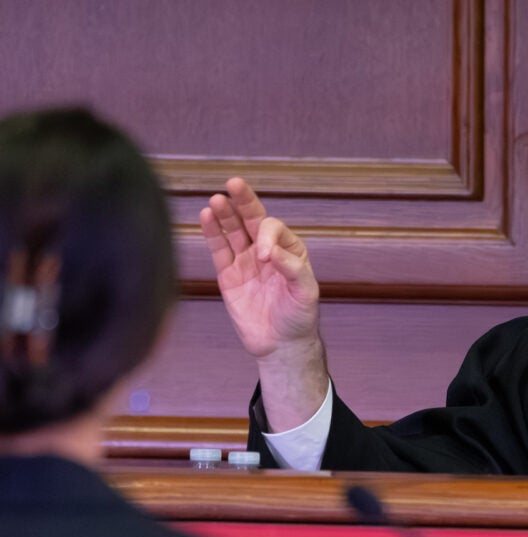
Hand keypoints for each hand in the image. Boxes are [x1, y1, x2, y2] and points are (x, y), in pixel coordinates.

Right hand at [200, 178, 319, 359]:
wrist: (281, 345)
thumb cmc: (299, 318)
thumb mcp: (305, 293)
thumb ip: (292, 269)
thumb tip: (269, 251)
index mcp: (289, 250)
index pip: (272, 228)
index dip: (266, 236)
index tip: (264, 257)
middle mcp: (266, 251)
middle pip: (251, 219)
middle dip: (243, 201)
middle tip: (234, 183)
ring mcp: (245, 261)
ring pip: (232, 231)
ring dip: (224, 214)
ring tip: (216, 200)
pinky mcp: (228, 275)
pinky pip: (218, 250)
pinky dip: (212, 233)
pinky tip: (206, 216)